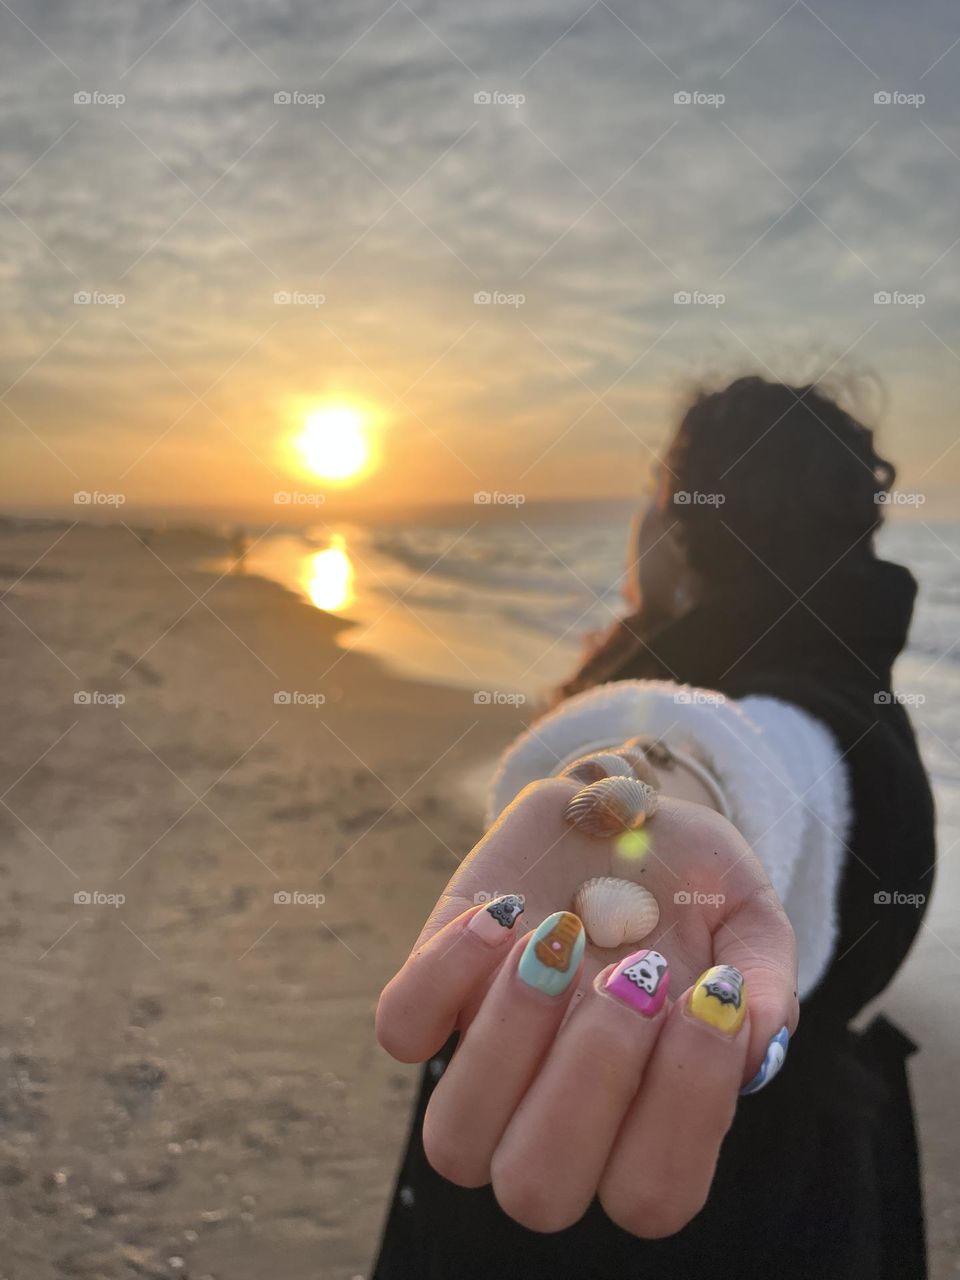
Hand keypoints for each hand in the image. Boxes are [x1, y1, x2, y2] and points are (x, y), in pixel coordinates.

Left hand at [376, 773, 797, 1237]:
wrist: (621, 816)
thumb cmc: (692, 885)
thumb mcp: (747, 914)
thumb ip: (765, 978)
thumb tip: (754, 1040)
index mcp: (646, 1121)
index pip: (652, 1196)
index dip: (681, 1109)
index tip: (709, 989)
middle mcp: (558, 1115)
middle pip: (539, 1191)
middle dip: (591, 1078)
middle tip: (635, 971)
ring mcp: (489, 1060)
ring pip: (455, 1137)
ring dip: (508, 1041)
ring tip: (561, 942)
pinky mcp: (435, 992)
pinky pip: (401, 1029)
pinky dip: (443, 975)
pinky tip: (502, 914)